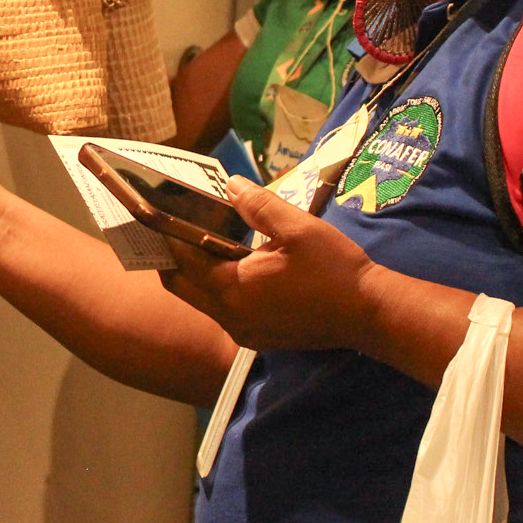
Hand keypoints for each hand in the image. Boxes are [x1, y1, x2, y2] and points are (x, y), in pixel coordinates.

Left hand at [158, 177, 382, 351]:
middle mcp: (230, 316)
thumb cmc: (334, 269)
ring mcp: (243, 331)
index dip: (165, 235)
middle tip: (165, 226)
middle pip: (181, 286)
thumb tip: (229, 185)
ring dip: (192, 273)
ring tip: (193, 239)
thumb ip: (258, 205)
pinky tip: (227, 264)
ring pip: (200, 300)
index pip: (182, 261)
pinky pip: (221, 311)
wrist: (368, 314)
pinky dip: (214, 287)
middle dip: (169, 257)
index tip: (154, 212)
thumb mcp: (297, 228)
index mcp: (233, 289)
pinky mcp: (258, 337)